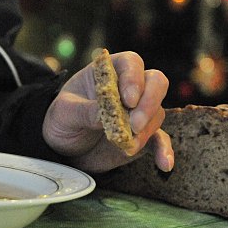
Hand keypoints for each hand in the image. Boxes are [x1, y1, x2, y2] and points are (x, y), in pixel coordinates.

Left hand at [43, 51, 173, 172]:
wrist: (63, 147)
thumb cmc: (62, 120)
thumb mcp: (64, 113)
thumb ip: (84, 111)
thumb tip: (105, 116)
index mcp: (109, 72)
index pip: (131, 64)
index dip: (134, 78)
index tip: (128, 100)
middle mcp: (128, 88)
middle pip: (155, 82)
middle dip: (149, 102)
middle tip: (134, 124)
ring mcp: (138, 111)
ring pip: (157, 112)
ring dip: (146, 130)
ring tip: (127, 145)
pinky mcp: (141, 135)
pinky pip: (159, 139)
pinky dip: (164, 150)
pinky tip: (164, 164)